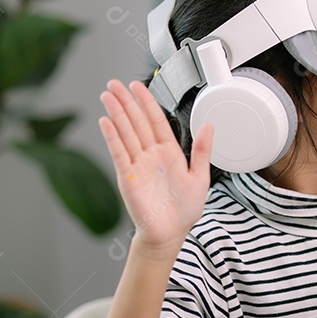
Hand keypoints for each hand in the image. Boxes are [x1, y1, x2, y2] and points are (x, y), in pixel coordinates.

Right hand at [98, 80, 212, 260]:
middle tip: (114, 83)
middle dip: (126, 102)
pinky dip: (112, 137)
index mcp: (169, 152)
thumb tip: (209, 125)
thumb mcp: (201, 177)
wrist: (170, 234)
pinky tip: (106, 122)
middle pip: (136, 122)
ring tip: (106, 95)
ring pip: (125, 133)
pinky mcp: (128, 176)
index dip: (147, 102)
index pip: (155, 120)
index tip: (137, 86)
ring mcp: (138, 164)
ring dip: (116, 113)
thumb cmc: (183, 210)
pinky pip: (119, 153)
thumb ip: (202, 150)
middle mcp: (151, 155)